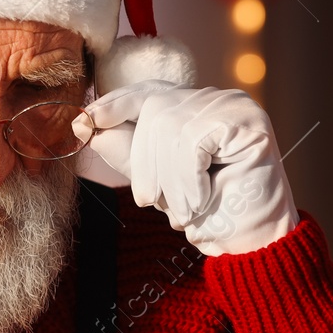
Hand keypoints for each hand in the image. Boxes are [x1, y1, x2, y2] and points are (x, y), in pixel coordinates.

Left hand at [78, 80, 299, 256]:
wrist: (244, 239)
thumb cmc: (204, 210)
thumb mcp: (153, 178)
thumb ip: (124, 149)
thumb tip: (85, 123)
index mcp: (189, 108)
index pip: (146, 93)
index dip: (115, 104)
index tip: (85, 121)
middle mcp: (212, 99)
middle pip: (154, 110)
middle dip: (145, 162)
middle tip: (153, 201)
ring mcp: (232, 105)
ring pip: (171, 126)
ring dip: (170, 179)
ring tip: (186, 209)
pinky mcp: (247, 119)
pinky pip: (194, 140)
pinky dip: (190, 178)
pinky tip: (203, 199)